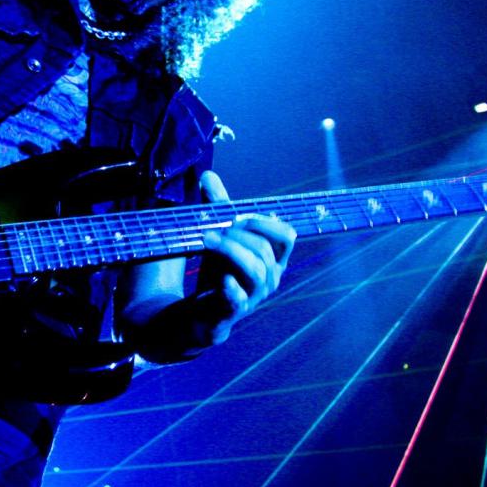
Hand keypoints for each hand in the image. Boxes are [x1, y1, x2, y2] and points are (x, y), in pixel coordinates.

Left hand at [196, 171, 295, 324]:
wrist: (200, 312)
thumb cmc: (218, 270)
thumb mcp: (221, 237)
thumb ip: (217, 208)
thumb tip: (207, 175)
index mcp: (273, 258)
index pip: (285, 236)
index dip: (263, 222)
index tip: (237, 215)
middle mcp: (270, 277)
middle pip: (264, 249)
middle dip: (238, 233)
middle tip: (213, 227)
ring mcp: (254, 297)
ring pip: (254, 270)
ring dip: (230, 251)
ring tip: (207, 239)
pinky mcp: (233, 312)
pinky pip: (238, 300)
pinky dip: (231, 287)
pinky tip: (222, 278)